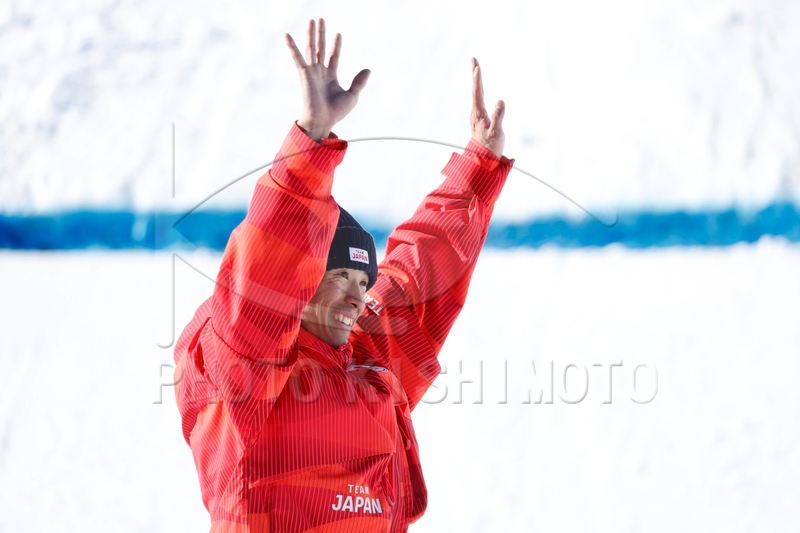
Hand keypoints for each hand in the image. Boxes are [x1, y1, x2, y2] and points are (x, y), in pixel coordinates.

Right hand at [285, 19, 370, 141]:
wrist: (323, 121)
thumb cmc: (336, 112)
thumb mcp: (352, 96)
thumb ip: (359, 82)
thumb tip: (368, 69)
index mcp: (330, 77)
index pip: (333, 57)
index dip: (336, 45)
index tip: (338, 33)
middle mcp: (320, 73)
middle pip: (321, 49)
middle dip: (321, 34)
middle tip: (321, 19)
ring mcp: (311, 72)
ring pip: (311, 49)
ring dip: (311, 34)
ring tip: (312, 20)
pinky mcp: (304, 74)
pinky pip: (297, 58)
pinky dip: (292, 46)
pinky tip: (287, 35)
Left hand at [470, 58, 504, 157]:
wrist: (483, 159)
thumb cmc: (491, 146)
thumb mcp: (497, 132)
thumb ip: (498, 116)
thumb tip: (500, 101)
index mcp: (479, 114)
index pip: (477, 93)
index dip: (477, 80)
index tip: (477, 67)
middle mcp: (475, 113)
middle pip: (475, 90)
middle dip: (475, 74)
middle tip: (473, 59)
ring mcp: (476, 115)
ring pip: (476, 93)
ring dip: (476, 80)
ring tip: (476, 68)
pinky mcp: (479, 118)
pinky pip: (478, 99)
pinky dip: (478, 89)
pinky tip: (479, 87)